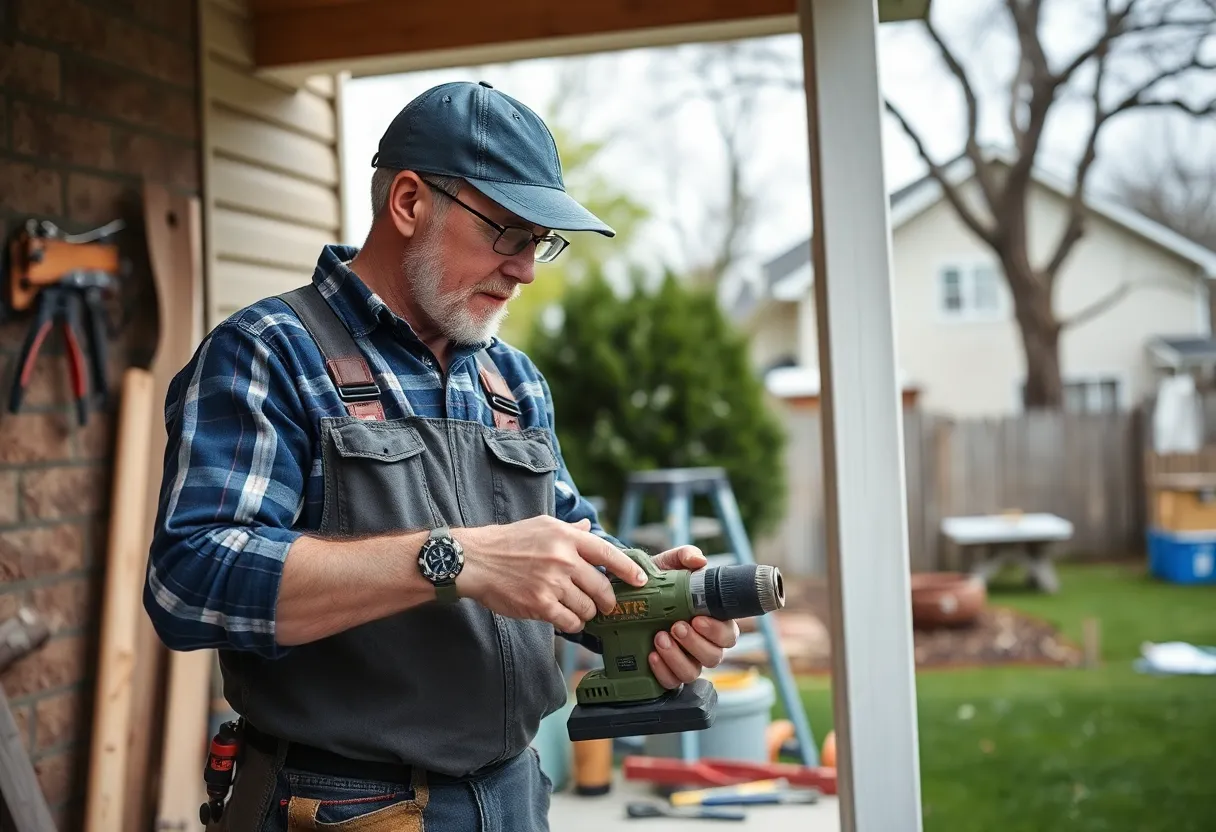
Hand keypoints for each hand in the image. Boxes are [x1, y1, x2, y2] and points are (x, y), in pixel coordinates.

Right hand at [453, 517, 647, 632]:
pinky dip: (572, 623)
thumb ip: (570, 530)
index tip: (641, 579)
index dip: (628, 569)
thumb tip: (589, 528)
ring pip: (587, 608)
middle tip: (605, 605)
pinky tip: (565, 619)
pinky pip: (570, 621)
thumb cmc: (508, 542)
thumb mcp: (542, 525)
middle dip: (607, 601)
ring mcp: (552, 583)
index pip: (608, 553)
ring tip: (577, 610)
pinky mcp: (540, 604)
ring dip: (587, 613)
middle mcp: (563, 559)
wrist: (475, 561)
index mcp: (566, 537)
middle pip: (602, 587)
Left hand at [647, 546, 740, 688]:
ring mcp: (685, 661)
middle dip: (695, 643)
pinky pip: (671, 682)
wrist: (625, 597)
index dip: (717, 631)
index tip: (697, 619)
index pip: (728, 635)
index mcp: (711, 622)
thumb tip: (698, 560)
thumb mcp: (667, 565)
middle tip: (676, 626)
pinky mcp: (666, 672)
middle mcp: (702, 645)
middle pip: (714, 656)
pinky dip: (662, 670)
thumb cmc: (656, 582)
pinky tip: (651, 655)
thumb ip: (683, 557)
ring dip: (677, 656)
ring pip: (692, 671)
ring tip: (660, 637)